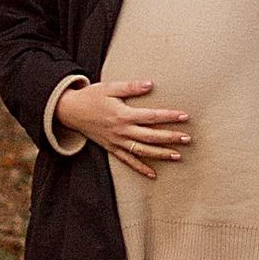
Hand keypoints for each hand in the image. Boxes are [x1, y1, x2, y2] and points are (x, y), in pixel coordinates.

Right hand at [51, 74, 192, 178]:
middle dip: (170, 138)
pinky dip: (140, 168)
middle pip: (150, 136)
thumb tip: (150, 84)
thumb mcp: (110, 87)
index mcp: (123, 114)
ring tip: (178, 155)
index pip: (151, 116)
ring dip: (160, 154)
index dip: (169, 116)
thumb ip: (131, 87)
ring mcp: (116, 142)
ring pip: (142, 151)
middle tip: (188, 138)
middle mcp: (121, 131)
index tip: (185, 116)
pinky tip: (153, 174)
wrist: (70, 111)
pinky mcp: (111, 148)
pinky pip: (128, 161)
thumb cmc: (92, 97)